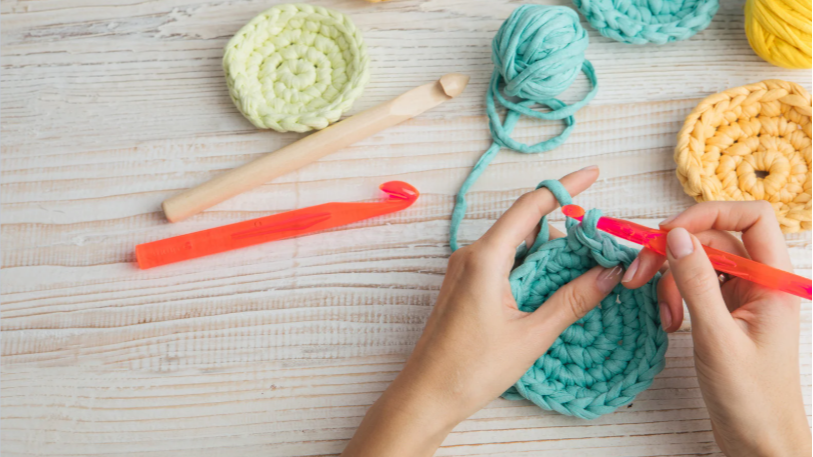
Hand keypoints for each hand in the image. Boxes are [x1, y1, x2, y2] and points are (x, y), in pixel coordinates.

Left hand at [341, 167, 626, 456]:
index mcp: (486, 257)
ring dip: (549, 250)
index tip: (593, 173)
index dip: (565, 186)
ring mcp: (465, 268)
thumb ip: (573, 299)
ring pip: (515, 244)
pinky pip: (503, 261)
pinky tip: (554, 283)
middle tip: (602, 243)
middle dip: (565, 227)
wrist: (426, 394)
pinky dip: (531, 265)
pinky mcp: (464, 284)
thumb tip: (610, 273)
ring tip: (586, 267)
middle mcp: (471, 254)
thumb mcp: (532, 334)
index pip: (531, 205)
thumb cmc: (471, 368)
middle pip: (525, 223)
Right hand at [623, 201, 811, 456]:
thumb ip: (695, 282)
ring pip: (698, 262)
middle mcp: (760, 281)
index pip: (751, 218)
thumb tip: (675, 236)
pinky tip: (668, 322)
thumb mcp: (717, 337)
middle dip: (673, 252)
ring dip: (670, 281)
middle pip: (714, 239)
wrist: (759, 441)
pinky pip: (694, 286)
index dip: (709, 214)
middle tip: (638, 274)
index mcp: (774, 280)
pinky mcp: (724, 312)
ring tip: (662, 316)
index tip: (668, 232)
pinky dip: (674, 297)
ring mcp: (742, 296)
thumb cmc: (752, 398)